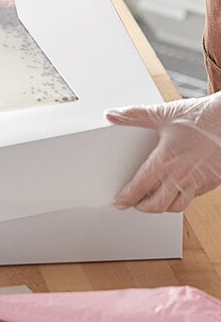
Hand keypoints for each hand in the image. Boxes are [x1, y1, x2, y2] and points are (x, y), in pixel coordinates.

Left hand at [106, 94, 220, 212]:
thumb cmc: (201, 116)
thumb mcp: (163, 114)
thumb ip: (134, 115)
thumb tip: (111, 115)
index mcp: (165, 161)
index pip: (139, 188)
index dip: (126, 198)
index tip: (119, 201)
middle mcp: (181, 175)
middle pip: (157, 205)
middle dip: (142, 207)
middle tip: (134, 203)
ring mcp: (199, 181)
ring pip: (176, 206)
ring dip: (163, 206)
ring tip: (154, 199)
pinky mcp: (213, 181)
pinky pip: (194, 197)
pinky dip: (182, 197)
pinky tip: (176, 189)